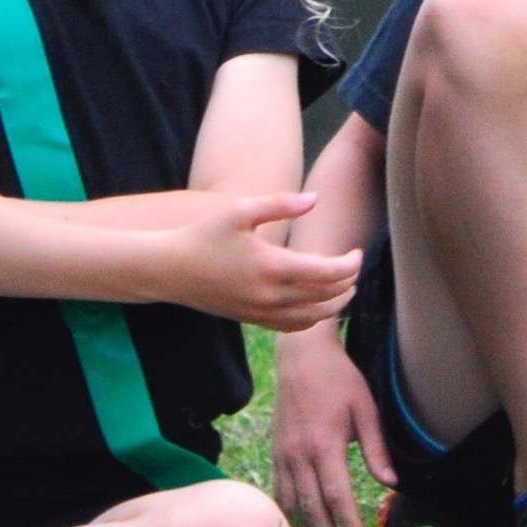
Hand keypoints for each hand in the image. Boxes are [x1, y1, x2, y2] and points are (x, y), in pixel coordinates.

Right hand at [161, 192, 362, 329]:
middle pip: (326, 296)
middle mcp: (269, 295)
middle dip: (348, 282)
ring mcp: (261, 312)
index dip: (350, 264)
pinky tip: (319, 306)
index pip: (328, 273)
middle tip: (354, 265)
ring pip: (313, 317)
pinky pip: (292, 327)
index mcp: (271, 266)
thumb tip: (315, 199)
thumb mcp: (240, 211)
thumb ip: (280, 204)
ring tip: (347, 288)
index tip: (357, 252)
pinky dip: (313, 320)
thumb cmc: (205, 235)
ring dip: (337, 304)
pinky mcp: (252, 320)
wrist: (170, 270)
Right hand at [272, 322, 393, 526]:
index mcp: (324, 444)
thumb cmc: (339, 380)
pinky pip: (279, 492)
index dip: (349, 525)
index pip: (336, 496)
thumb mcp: (365, 408)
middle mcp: (299, 455)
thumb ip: (377, 448)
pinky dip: (290, 513)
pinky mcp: (275, 453)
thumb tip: (390, 483)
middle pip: (312, 508)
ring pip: (292, 505)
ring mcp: (283, 455)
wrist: (301, 358)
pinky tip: (302, 526)